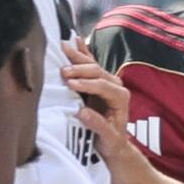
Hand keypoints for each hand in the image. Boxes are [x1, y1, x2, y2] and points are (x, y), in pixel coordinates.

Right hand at [61, 39, 133, 162]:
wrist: (113, 143)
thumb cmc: (110, 141)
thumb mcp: (107, 138)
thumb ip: (98, 125)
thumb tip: (82, 112)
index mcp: (120, 97)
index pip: (102, 85)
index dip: (86, 84)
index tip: (70, 84)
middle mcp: (116, 85)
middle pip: (97, 71)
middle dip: (79, 69)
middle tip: (63, 71)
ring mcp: (107, 81)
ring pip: (92, 64)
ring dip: (76, 57)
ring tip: (63, 47)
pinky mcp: (98, 81)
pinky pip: (90, 64)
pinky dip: (82, 52)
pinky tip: (75, 40)